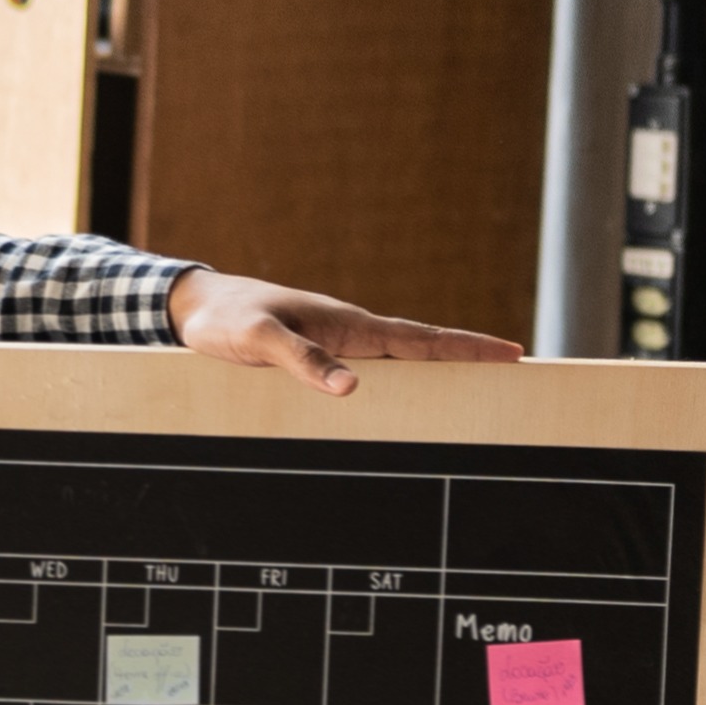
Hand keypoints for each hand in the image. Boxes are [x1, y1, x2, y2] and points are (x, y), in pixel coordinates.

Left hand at [166, 270, 523, 395]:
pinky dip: (398, 381)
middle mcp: (349, 333)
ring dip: (436, 370)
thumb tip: (351, 388)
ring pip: (398, 361)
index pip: (422, 339)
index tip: (512, 351)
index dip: (467, 347)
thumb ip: (301, 362)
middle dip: (468, 360)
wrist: (192, 306)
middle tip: (513, 370)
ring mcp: (336, 343)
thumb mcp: (259, 340)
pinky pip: (371, 370)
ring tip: (473, 389)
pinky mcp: (316, 355)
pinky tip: (400, 398)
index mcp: (348, 326)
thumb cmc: (224, 319)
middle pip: (422, 350)